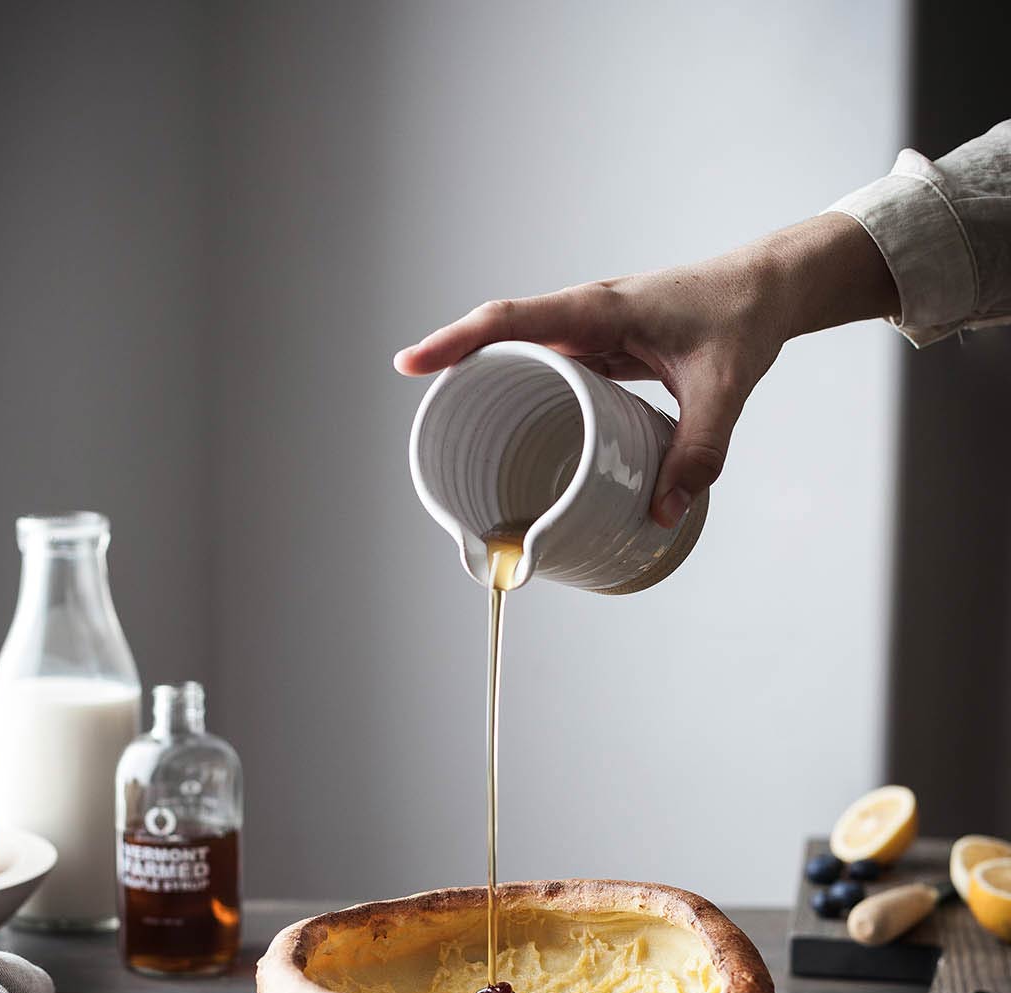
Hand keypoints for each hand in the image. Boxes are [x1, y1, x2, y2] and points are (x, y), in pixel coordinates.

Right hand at [395, 215, 897, 526]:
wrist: (769, 288)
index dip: (457, 342)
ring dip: (487, 379)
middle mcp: (586, 314)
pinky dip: (524, 389)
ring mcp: (592, 330)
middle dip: (457, 367)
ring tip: (455, 424)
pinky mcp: (604, 347)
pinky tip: (515, 422)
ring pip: (523, 351)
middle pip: (501, 336)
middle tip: (426, 414)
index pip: (511, 321)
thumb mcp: (723, 388)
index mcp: (600, 308)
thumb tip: (663, 514)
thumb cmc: (744, 319)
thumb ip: (698, 453)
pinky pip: (550, 366)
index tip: (412, 366)